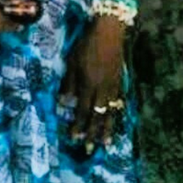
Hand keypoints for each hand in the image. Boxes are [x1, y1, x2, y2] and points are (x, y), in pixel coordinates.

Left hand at [60, 17, 125, 149]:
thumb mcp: (72, 62)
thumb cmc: (86, 45)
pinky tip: (114, 121)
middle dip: (93, 133)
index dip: (78, 126)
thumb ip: (68, 83)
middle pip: (98, 116)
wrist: (109, 33)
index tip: (74, 138)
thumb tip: (63, 103)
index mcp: (88, 85)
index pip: (83, 111)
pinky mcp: (120, 82)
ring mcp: (113, 86)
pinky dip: (116, 115)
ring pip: (110, 112)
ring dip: (106, 129)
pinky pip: (118, 104)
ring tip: (105, 143)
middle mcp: (102, 90)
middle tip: (89, 149)